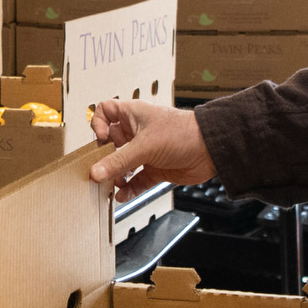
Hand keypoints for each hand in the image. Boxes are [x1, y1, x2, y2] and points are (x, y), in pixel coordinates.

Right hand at [86, 98, 212, 195]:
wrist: (211, 150)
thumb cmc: (183, 133)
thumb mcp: (145, 146)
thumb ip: (119, 161)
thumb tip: (96, 172)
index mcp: (133, 115)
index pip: (106, 111)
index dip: (99, 124)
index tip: (101, 140)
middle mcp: (137, 132)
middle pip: (111, 143)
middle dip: (104, 157)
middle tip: (99, 169)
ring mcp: (146, 151)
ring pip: (123, 164)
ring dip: (116, 176)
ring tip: (112, 185)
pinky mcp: (155, 169)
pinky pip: (136, 180)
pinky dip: (129, 188)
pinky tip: (124, 195)